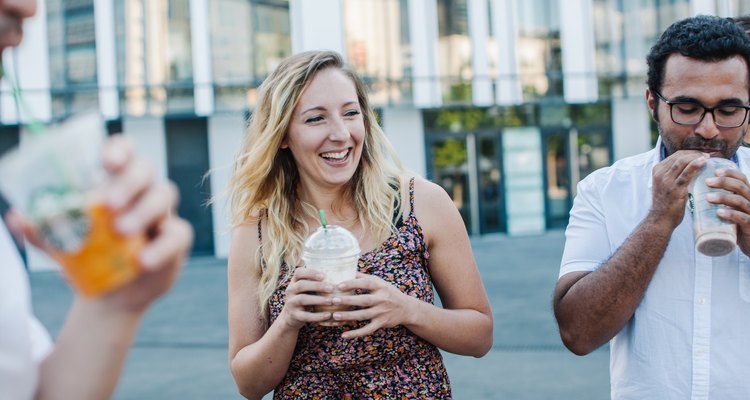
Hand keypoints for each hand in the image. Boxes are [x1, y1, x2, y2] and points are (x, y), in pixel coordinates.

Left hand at [7, 135, 193, 312]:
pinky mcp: (176, 239)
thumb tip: (17, 217)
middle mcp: (141, 191)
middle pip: (144, 169)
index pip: (123, 151)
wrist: (111, 293)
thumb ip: (43, 231)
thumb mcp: (62, 245)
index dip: (118, 150)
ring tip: (121, 231)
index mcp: (114, 181)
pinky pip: (178, 235)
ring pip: (164, 195)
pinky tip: (143, 260)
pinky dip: (162, 246)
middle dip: (128, 182)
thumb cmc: (87, 257)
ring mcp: (162, 213)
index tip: (106, 163)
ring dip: (143, 210)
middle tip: (108, 204)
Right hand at [277, 267, 334, 329]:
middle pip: (301, 285)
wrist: (291, 317)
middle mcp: (290, 290)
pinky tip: (328, 315)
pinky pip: (306, 316)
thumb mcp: (306, 289)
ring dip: (318, 300)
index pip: (299, 272)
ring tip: (331, 301)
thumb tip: (337, 275)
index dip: (311, 273)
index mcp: (294, 281)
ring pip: (302, 299)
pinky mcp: (294, 315)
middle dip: (317, 286)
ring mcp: (291, 303)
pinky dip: (317, 316)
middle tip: (331, 288)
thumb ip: (316, 282)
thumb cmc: (304, 298)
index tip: (324, 276)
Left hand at [330, 272, 417, 338]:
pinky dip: (356, 333)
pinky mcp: (381, 323)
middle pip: (364, 300)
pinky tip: (344, 335)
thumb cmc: (389, 292)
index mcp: (380, 286)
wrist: (406, 308)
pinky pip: (367, 329)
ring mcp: (382, 312)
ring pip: (363, 315)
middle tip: (333, 301)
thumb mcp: (380, 282)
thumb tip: (347, 268)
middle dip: (348, 300)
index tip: (339, 285)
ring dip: (348, 316)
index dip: (353, 284)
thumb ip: (364, 277)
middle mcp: (382, 299)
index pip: (366, 284)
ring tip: (335, 316)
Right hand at [650, 150, 706, 228]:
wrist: (660, 219)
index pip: (676, 155)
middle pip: (679, 156)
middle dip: (695, 153)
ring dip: (697, 157)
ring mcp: (666, 181)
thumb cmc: (666, 202)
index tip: (702, 154)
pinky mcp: (674, 189)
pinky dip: (695, 165)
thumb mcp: (666, 184)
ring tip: (709, 158)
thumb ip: (674, 174)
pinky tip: (704, 162)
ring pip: (682, 161)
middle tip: (708, 155)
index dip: (691, 152)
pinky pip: (686, 174)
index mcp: (657, 170)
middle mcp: (660, 173)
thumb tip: (692, 165)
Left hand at [704, 167, 749, 255]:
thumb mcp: (730, 209)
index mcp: (747, 195)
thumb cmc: (737, 225)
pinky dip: (731, 215)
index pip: (742, 179)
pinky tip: (720, 213)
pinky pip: (743, 219)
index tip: (715, 171)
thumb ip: (719, 202)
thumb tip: (694, 193)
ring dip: (724, 198)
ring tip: (708, 198)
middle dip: (724, 182)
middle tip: (707, 182)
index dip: (730, 173)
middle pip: (741, 187)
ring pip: (740, 201)